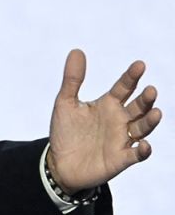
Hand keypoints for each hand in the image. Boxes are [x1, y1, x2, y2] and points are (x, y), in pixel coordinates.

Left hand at [47, 49, 160, 194]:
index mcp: (108, 104)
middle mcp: (120, 120)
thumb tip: (76, 50)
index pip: (124, 87)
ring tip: (155, 112)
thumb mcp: (65, 103)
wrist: (59, 163)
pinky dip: (143, 151)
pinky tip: (144, 145)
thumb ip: (72, 79)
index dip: (131, 77)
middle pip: (138, 107)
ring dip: (149, 121)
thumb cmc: (66, 132)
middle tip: (150, 90)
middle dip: (146, 100)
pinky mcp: (120, 159)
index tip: (139, 65)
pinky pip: (136, 155)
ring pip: (142, 128)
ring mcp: (122, 139)